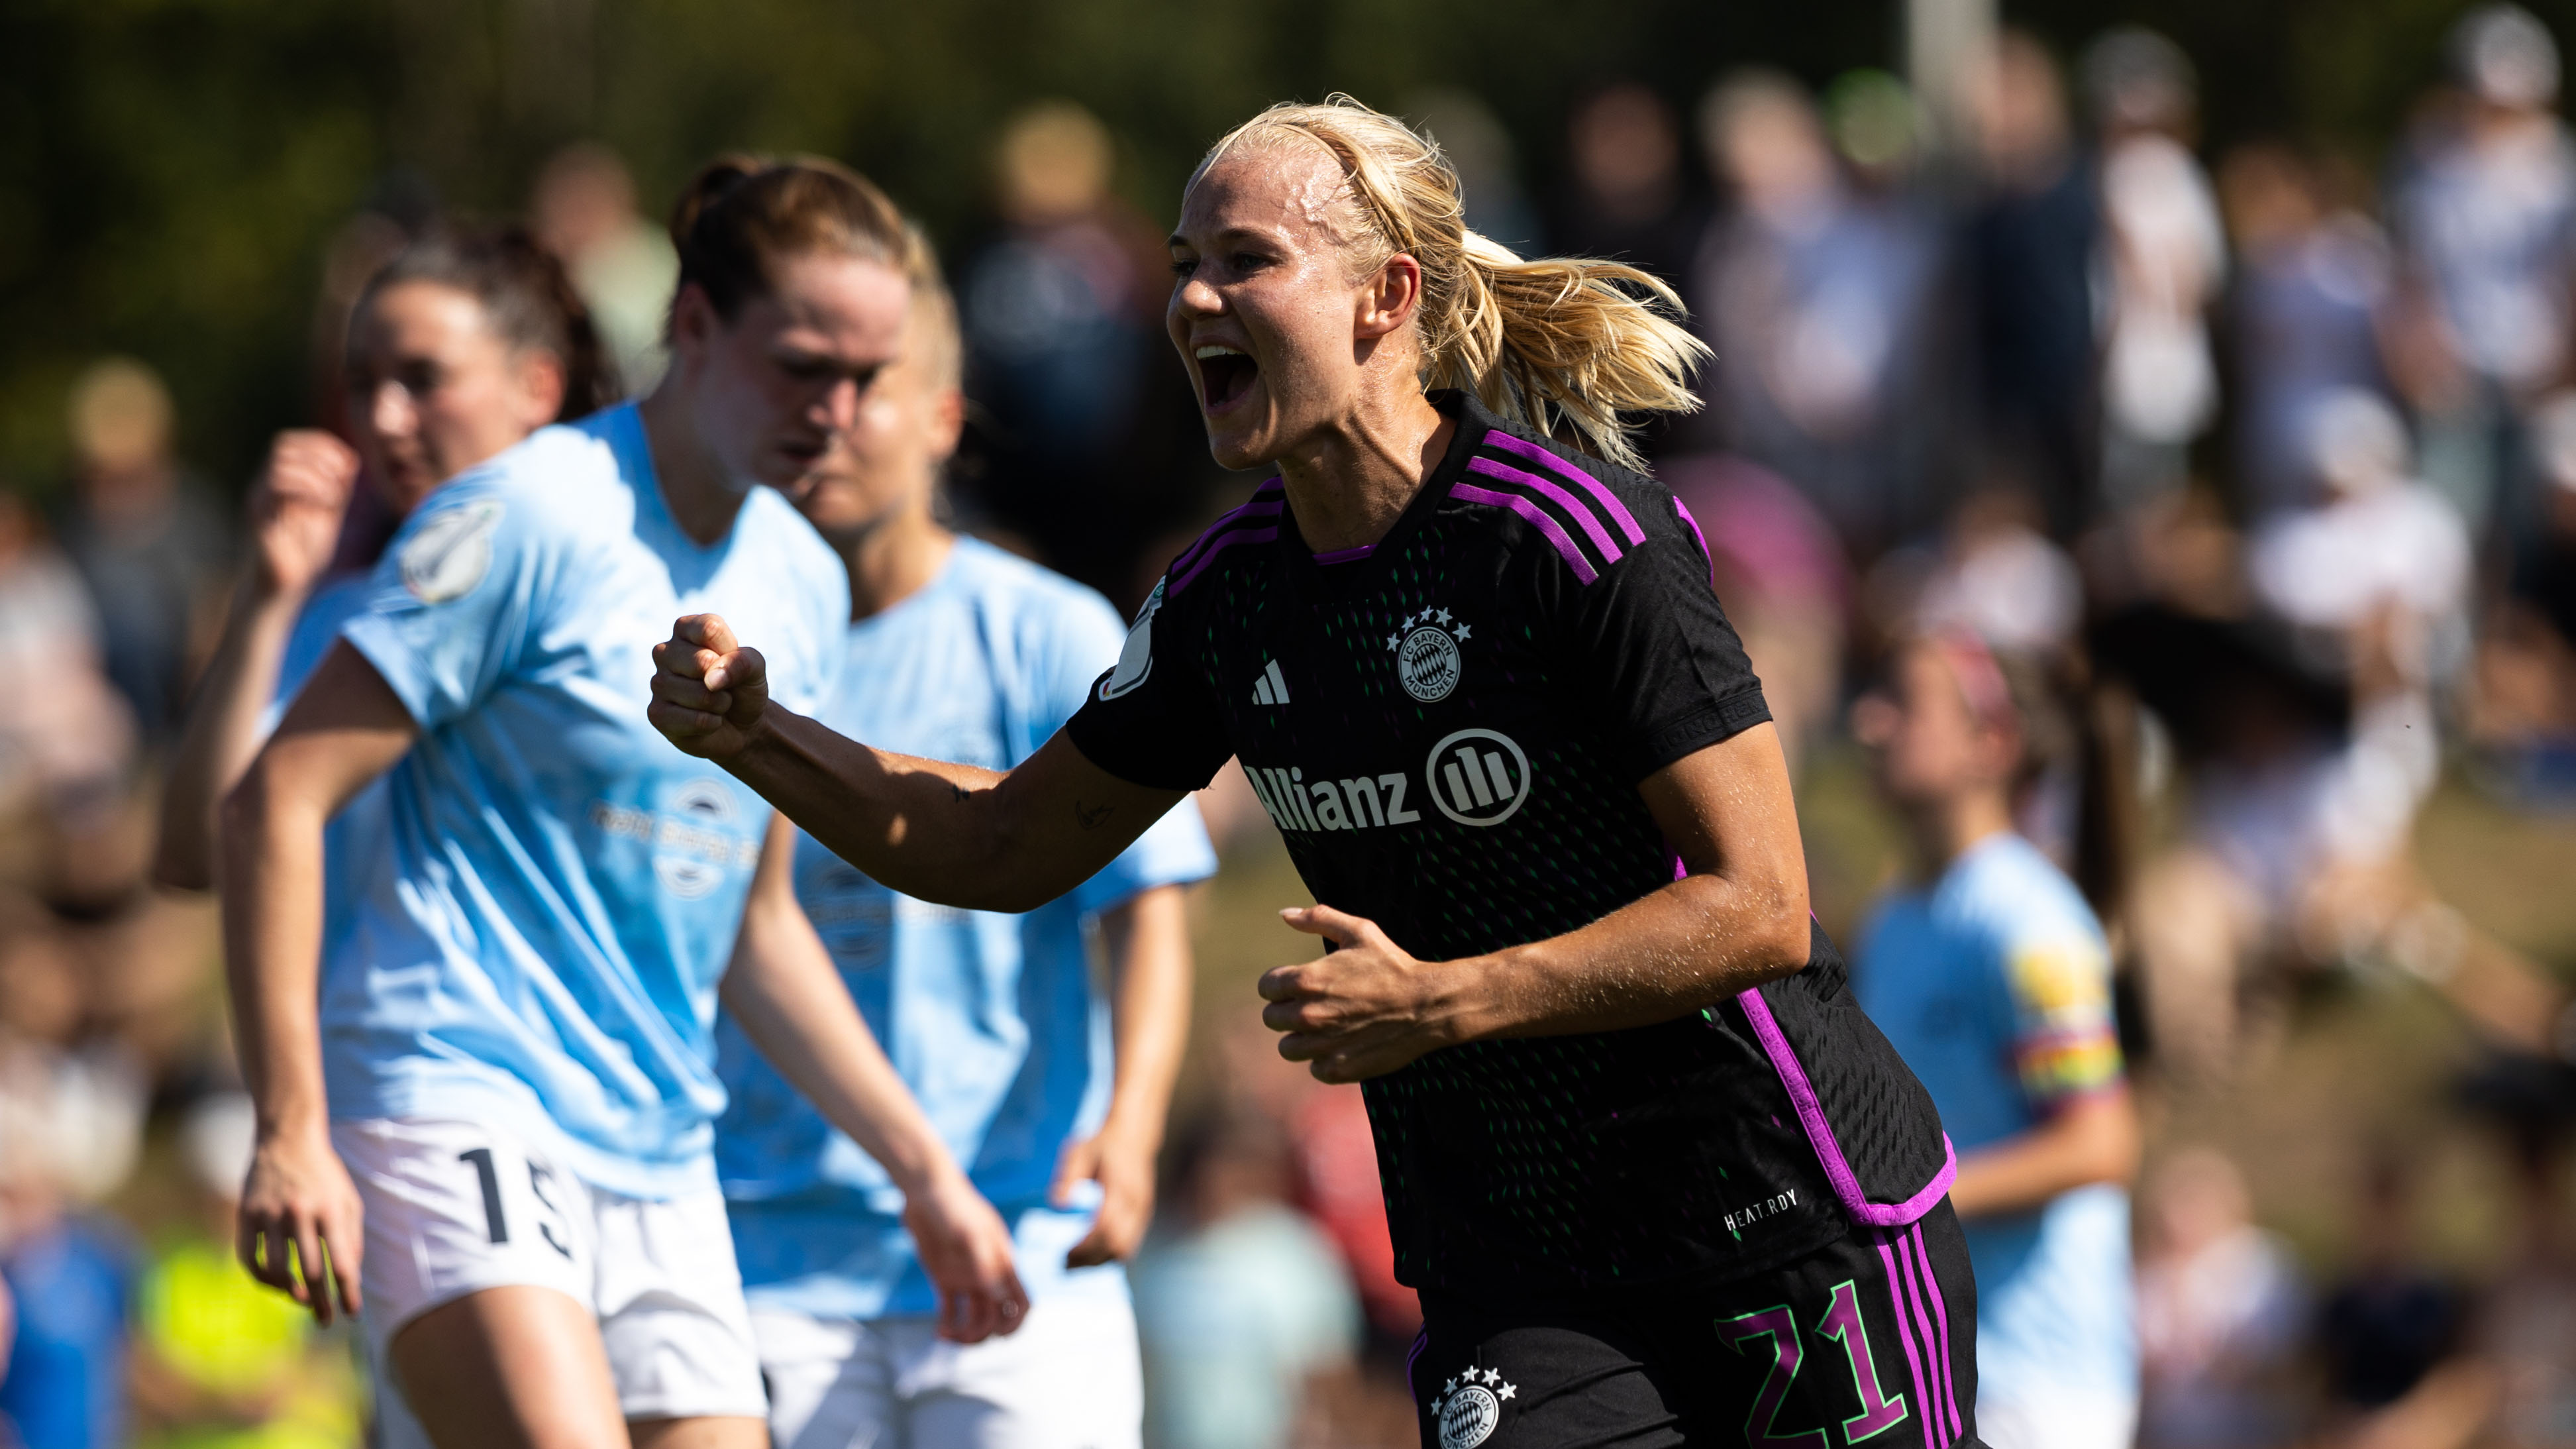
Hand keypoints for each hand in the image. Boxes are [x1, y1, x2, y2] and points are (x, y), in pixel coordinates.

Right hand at [235, 1127, 363, 1325]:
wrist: (287, 1138)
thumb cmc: (325, 1174)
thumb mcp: (349, 1199)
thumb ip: (352, 1237)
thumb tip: (350, 1276)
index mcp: (331, 1210)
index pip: (342, 1263)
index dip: (347, 1293)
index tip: (351, 1314)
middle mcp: (300, 1214)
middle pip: (310, 1272)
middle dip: (320, 1302)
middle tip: (326, 1320)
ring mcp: (270, 1215)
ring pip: (277, 1269)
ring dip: (289, 1291)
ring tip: (302, 1300)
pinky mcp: (246, 1215)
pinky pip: (249, 1258)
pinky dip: (261, 1277)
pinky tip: (276, 1283)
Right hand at [246, 431, 357, 599]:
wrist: (283, 586)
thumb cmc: (303, 550)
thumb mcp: (328, 511)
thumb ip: (337, 486)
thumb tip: (351, 458)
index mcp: (278, 479)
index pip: (292, 442)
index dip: (323, 444)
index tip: (349, 463)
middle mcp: (262, 484)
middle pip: (283, 444)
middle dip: (320, 456)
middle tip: (342, 481)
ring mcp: (257, 498)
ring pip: (279, 462)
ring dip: (315, 474)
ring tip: (333, 498)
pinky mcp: (256, 516)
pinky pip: (275, 486)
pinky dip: (307, 488)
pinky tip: (324, 506)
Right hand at [649, 614, 769, 760]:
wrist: (741, 724)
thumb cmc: (743, 686)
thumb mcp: (754, 667)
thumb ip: (741, 662)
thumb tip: (711, 680)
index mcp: (685, 629)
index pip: (709, 629)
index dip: (730, 650)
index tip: (731, 660)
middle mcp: (665, 652)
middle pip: (702, 661)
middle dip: (725, 681)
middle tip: (723, 686)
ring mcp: (657, 683)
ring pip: (699, 694)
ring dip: (720, 704)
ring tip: (717, 703)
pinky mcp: (656, 714)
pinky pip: (693, 720)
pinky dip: (711, 723)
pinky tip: (707, 720)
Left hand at [900, 1169, 1030, 1343]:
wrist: (924, 1189)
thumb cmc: (953, 1207)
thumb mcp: (971, 1234)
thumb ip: (986, 1265)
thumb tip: (1000, 1300)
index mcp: (1002, 1265)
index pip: (1021, 1303)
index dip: (1015, 1323)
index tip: (999, 1335)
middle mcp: (987, 1275)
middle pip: (996, 1317)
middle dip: (983, 1334)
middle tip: (961, 1337)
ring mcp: (966, 1278)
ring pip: (974, 1318)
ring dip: (964, 1333)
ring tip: (945, 1335)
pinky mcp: (944, 1278)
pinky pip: (951, 1311)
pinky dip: (947, 1325)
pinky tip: (938, 1332)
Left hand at [1051, 1118, 1158, 1267]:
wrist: (1133, 1137)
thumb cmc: (1101, 1145)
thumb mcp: (1078, 1152)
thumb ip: (1067, 1176)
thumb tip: (1056, 1204)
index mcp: (1120, 1187)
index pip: (1106, 1225)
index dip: (1086, 1245)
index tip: (1064, 1253)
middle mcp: (1136, 1203)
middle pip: (1117, 1244)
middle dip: (1090, 1260)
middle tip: (1063, 1265)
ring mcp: (1142, 1212)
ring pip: (1125, 1250)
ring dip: (1099, 1261)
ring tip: (1072, 1264)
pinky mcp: (1142, 1217)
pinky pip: (1128, 1245)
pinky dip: (1108, 1255)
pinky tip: (1088, 1255)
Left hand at [1260, 906, 1466, 1082]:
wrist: (1428, 1006)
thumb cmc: (1393, 965)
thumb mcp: (1359, 931)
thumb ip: (1318, 919)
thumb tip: (1284, 913)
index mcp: (1305, 980)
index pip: (1266, 987)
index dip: (1281, 984)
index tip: (1299, 985)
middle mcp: (1307, 1015)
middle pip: (1271, 1019)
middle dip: (1288, 1010)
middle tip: (1315, 1005)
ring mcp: (1321, 1045)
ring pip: (1288, 1048)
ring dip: (1302, 1038)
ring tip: (1327, 1027)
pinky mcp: (1337, 1069)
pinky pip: (1314, 1068)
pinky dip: (1325, 1059)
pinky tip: (1344, 1044)